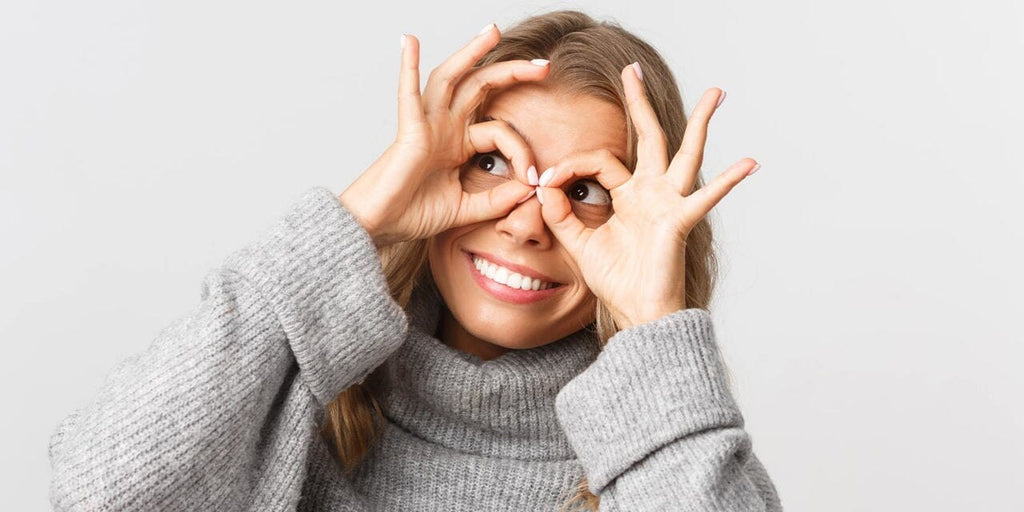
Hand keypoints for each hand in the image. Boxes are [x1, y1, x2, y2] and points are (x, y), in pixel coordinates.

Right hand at [339, 25, 548, 246]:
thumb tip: (530, 190)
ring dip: (471, 53)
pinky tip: (409, 42)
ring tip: (493, 32)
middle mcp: (444, 128)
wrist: (380, 227)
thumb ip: (497, 201)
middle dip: (512, 73)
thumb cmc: (413, 215)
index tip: (534, 179)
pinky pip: (408, 95)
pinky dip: (407, 67)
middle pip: (480, 87)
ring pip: (450, 78)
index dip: (522, 151)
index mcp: (458, 144)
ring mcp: (426, 126)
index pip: (500, 131)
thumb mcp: (467, 209)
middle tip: (543, 65)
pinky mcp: (408, 132)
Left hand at [537, 63, 759, 328]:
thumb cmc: (618, 281)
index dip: (570, 166)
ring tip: (716, 93)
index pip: (600, 161)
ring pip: (685, 154)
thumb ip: (562, 215)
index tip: (545, 182)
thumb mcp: (579, 243)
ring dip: (700, 123)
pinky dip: (728, 182)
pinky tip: (749, 163)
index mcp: (629, 195)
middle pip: (648, 137)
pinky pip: (705, 198)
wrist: (639, 313)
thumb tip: (544, 187)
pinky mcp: (679, 221)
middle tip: (631, 69)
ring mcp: (669, 203)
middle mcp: (652, 193)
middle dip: (638, 102)